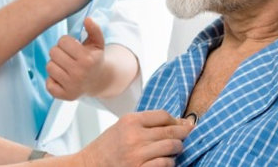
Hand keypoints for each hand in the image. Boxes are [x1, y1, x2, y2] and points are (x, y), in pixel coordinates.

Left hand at [46, 18, 109, 99]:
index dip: (66, 42)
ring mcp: (71, 86)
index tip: (73, 47)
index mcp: (87, 59)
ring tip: (65, 66)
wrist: (99, 81)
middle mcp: (79, 73)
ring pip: (49, 66)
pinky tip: (62, 78)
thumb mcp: (97, 43)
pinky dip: (53, 80)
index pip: (63, 41)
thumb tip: (87, 19)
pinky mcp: (65, 96)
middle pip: (53, 52)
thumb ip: (94, 29)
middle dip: (59, 52)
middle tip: (68, 56)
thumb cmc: (95, 58)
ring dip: (55, 64)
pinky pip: (48, 84)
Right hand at [71, 110, 190, 166]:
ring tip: (176, 149)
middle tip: (187, 134)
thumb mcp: (122, 127)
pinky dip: (169, 162)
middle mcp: (134, 136)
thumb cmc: (107, 147)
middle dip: (183, 133)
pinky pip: (165, 163)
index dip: (176, 120)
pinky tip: (166, 161)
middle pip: (170, 131)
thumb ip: (145, 123)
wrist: (90, 165)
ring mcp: (137, 155)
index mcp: (130, 121)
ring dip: (177, 148)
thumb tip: (176, 122)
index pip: (163, 115)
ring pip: (171, 147)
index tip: (183, 124)